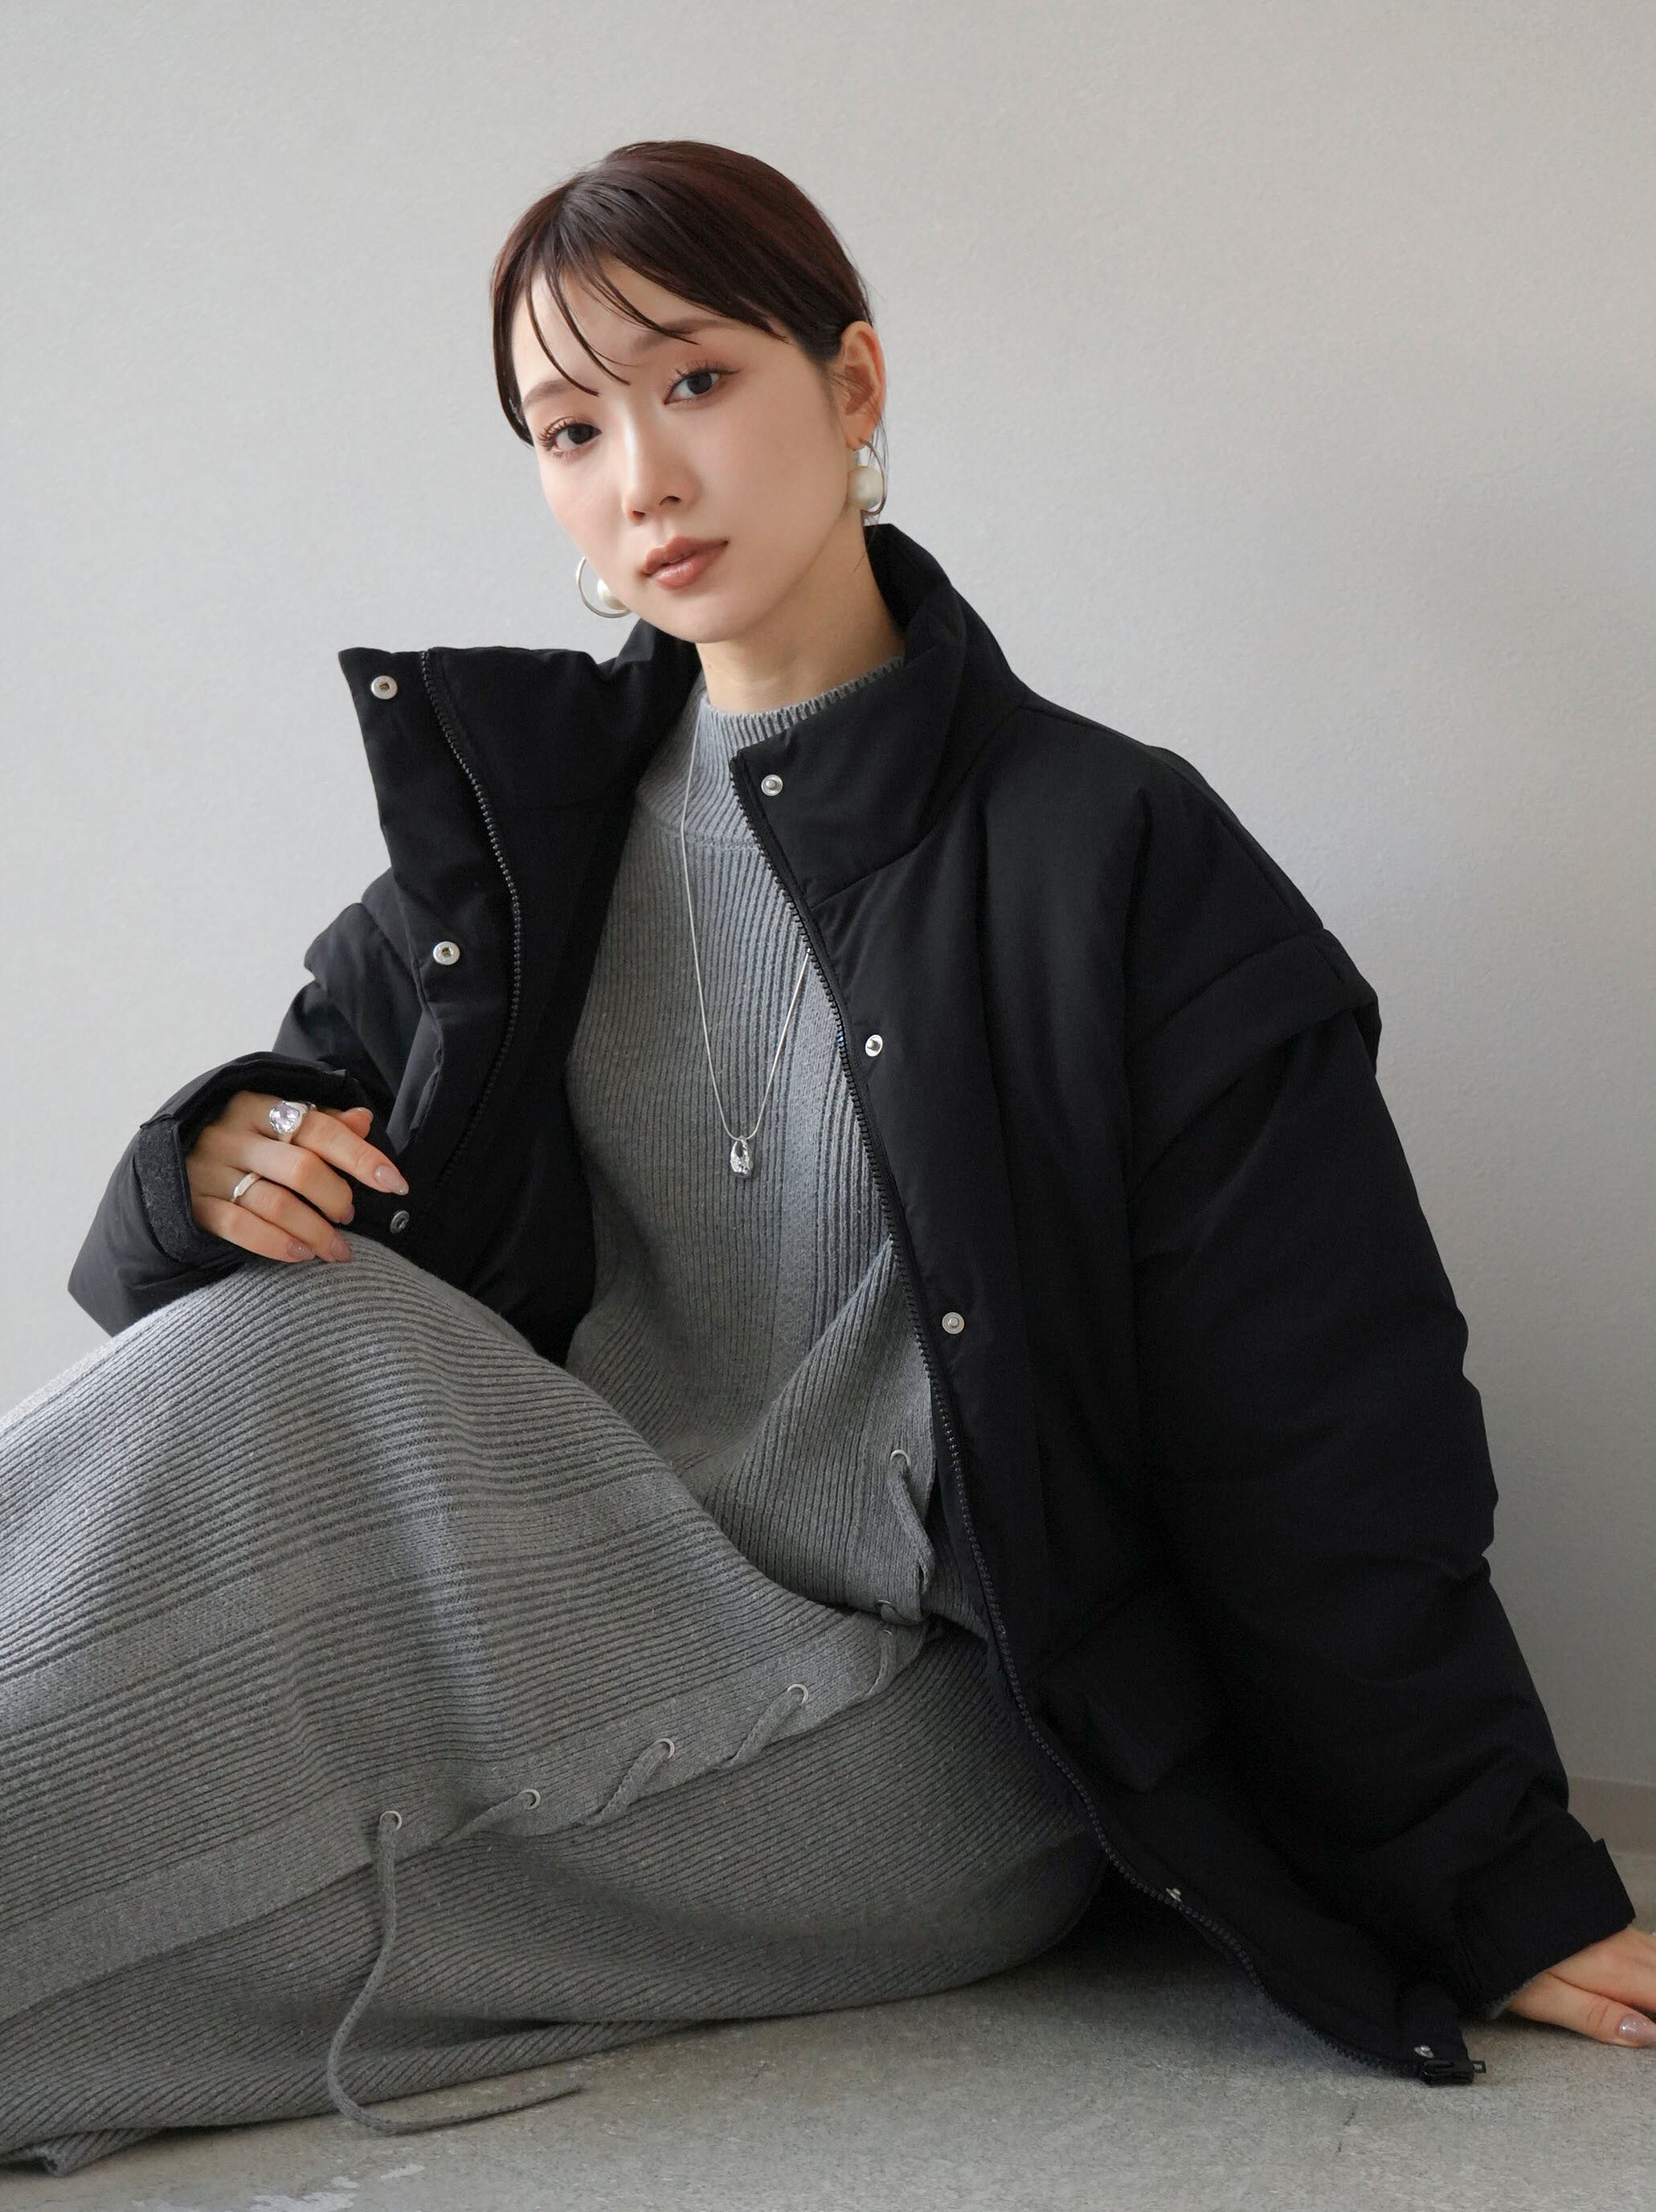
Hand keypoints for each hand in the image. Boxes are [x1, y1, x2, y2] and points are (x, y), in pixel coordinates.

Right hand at [186, 1093, 408, 1264]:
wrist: (164, 1159)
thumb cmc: (240, 1141)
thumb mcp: (275, 1121)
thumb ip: (320, 1122)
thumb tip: (364, 1120)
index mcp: (257, 1105)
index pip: (320, 1129)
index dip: (362, 1157)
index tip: (395, 1183)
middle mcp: (231, 1135)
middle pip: (302, 1170)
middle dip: (337, 1199)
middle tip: (350, 1216)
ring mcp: (208, 1170)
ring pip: (276, 1204)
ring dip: (316, 1232)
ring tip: (338, 1249)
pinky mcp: (193, 1204)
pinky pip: (241, 1228)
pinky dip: (278, 1244)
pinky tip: (303, 1255)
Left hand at [1503, 1924, 1655, 2046]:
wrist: (1480, 1901)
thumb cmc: (1507, 1957)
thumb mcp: (1545, 1998)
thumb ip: (1598, 2017)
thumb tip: (1649, 2035)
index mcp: (1611, 1967)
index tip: (1652, 2033)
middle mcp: (1620, 1943)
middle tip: (1647, 2020)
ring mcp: (1614, 1928)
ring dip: (1654, 1979)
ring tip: (1644, 2006)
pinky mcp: (1604, 1920)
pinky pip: (1645, 1942)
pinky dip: (1652, 1963)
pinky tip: (1644, 1976)